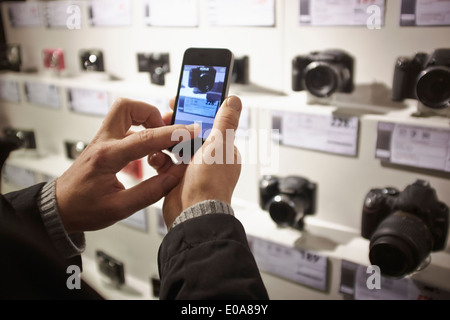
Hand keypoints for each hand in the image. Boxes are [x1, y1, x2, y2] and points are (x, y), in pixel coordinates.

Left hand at [56, 98, 196, 232]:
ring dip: (146, 120)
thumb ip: (149, 193)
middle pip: (128, 107)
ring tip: (159, 141)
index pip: (146, 138)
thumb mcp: (118, 208)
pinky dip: (141, 132)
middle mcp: (103, 142)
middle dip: (152, 113)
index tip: (191, 131)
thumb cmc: (82, 209)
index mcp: (107, 157)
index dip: (173, 134)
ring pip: (125, 112)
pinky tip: (148, 150)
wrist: (59, 209)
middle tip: (165, 132)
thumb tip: (174, 177)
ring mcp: (102, 141)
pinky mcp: (104, 145)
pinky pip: (125, 127)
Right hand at [150, 96, 241, 227]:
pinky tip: (156, 158)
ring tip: (158, 137)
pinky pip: (164, 162)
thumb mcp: (219, 146)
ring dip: (165, 140)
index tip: (182, 99)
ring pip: (174, 145)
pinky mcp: (176, 178)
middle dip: (176, 124)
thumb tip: (234, 100)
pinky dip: (159, 158)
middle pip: (189, 132)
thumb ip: (225, 122)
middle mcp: (208, 158)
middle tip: (165, 116)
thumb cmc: (211, 185)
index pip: (209, 121)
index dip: (195, 109)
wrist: (192, 215)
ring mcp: (191, 168)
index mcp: (222, 149)